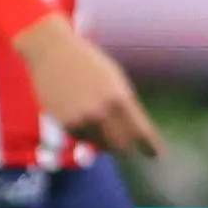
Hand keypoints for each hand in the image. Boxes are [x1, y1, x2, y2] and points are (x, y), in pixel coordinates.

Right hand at [10, 16, 166, 161]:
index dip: (150, 146)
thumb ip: (124, 104)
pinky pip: (80, 138)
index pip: (141, 131)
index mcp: (120, 98)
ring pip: (98, 144)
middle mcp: (102, 112)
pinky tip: (82, 117)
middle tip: (126, 145)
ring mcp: (81, 119)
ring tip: (99, 122)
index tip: (155, 154)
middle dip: (125, 146)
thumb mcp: (114, 79)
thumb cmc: (87, 63)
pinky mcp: (63, 123)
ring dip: (103, 140)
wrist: (52, 52)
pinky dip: (84, 133)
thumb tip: (132, 129)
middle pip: (120, 145)